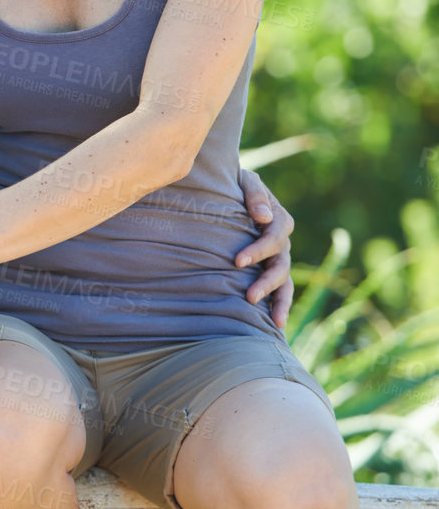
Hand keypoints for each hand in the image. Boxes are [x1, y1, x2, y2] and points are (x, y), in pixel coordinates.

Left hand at [236, 169, 293, 333]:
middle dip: (267, 281)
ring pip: (284, 282)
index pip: (276, 236)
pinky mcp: (267, 271)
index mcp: (278, 219)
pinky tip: (274, 328)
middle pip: (282, 264)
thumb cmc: (232, 185)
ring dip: (279, 301)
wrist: (224, 193)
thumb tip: (264, 217)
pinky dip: (277, 307)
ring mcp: (277, 259)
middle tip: (249, 296)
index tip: (238, 261)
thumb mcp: (243, 181)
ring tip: (274, 322)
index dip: (259, 249)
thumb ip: (254, 194)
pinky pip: (278, 292)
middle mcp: (282, 242)